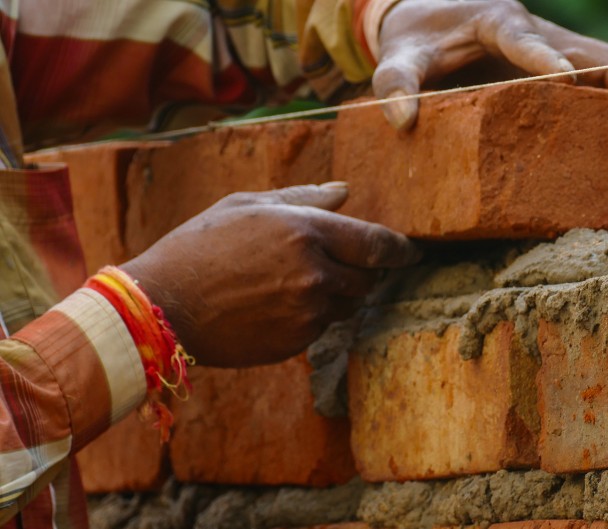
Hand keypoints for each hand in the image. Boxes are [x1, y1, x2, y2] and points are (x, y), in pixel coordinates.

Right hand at [121, 183, 419, 367]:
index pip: (376, 244)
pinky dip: (312, 316)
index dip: (400, 250)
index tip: (411, 253)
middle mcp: (315, 275)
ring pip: (347, 305)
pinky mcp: (296, 343)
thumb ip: (304, 199)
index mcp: (307, 232)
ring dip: (335, 294)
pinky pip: (321, 327)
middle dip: (359, 271)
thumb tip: (345, 193)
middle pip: (367, 278)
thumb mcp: (248, 206)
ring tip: (292, 283)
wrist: (163, 305)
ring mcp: (308, 313)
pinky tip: (275, 305)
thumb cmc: (200, 246)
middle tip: (334, 264)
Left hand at [374, 0, 607, 128]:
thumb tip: (403, 121)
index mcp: (496, 21)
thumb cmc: (416, 36)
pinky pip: (597, 83)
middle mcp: (536, 31)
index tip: (561, 78)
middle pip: (595, 51)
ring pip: (607, 66)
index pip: (524, 36)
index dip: (543, 56)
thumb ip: (395, 81)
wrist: (428, 15)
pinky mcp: (557, 67)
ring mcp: (553, 49)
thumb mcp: (398, 55)